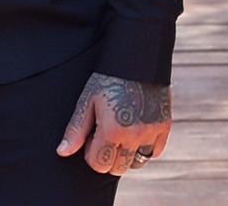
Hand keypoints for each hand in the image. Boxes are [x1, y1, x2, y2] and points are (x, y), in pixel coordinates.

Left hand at [55, 73, 171, 175]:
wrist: (137, 59)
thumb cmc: (107, 79)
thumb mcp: (87, 101)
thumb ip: (76, 130)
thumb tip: (63, 152)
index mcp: (112, 130)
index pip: (100, 164)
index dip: (91, 154)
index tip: (91, 137)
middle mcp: (134, 136)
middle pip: (118, 168)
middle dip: (108, 157)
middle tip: (104, 136)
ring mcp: (151, 132)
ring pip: (137, 163)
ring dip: (126, 156)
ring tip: (120, 136)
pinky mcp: (164, 127)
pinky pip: (154, 152)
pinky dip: (144, 148)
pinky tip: (135, 133)